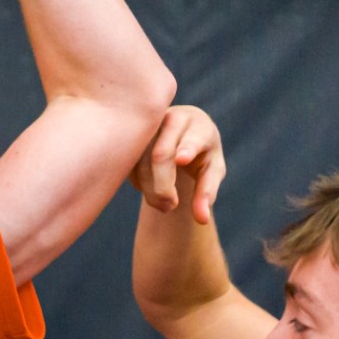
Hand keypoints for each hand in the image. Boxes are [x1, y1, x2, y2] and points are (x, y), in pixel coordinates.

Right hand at [129, 106, 224, 223]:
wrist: (182, 134)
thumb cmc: (202, 155)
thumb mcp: (211, 171)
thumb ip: (207, 193)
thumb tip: (202, 220)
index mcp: (197, 124)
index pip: (193, 137)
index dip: (187, 148)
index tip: (181, 159)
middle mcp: (170, 118)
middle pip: (161, 154)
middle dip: (163, 186)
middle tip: (170, 207)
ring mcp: (146, 125)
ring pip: (140, 161)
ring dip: (149, 189)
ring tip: (164, 206)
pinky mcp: (129, 135)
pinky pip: (127, 163)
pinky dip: (138, 182)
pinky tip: (150, 187)